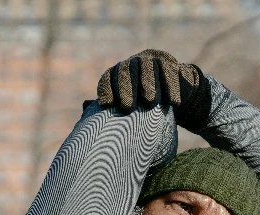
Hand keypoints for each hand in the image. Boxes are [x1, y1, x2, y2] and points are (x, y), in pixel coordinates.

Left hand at [97, 49, 211, 129]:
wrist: (174, 94)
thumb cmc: (145, 106)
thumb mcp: (129, 107)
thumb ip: (109, 106)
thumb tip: (85, 107)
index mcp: (119, 73)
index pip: (108, 77)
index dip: (107, 89)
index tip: (106, 105)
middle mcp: (132, 64)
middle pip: (125, 71)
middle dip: (125, 89)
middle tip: (127, 108)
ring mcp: (150, 61)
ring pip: (147, 68)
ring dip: (148, 85)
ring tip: (150, 104)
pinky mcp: (169, 63)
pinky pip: (167, 71)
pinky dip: (169, 86)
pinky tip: (171, 101)